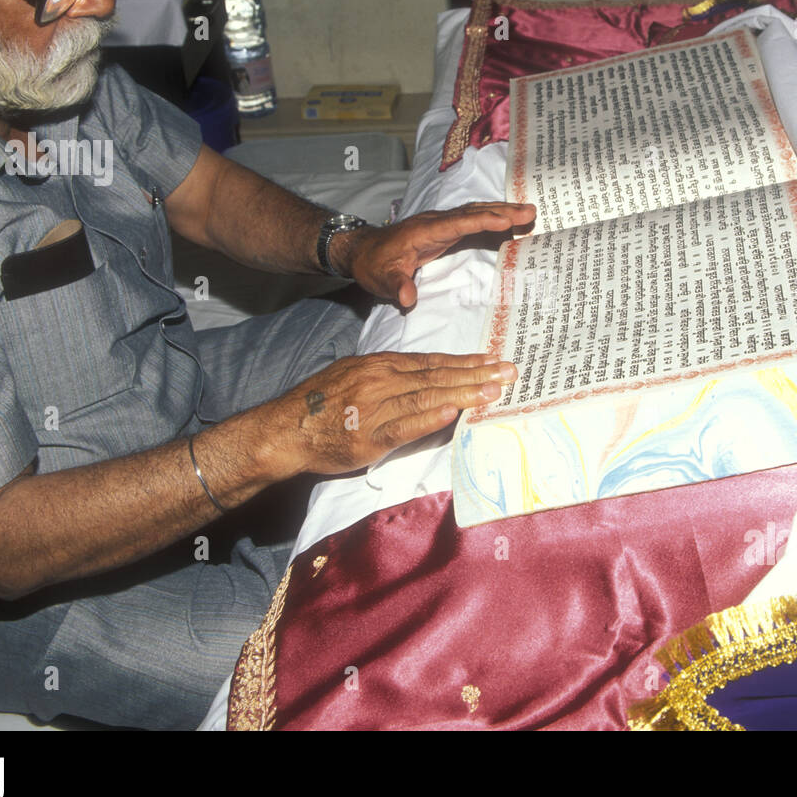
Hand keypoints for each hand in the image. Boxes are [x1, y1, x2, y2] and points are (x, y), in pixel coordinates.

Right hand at [260, 352, 517, 476]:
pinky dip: (429, 417)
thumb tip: (423, 378)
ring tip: (494, 391)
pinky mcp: (368, 435)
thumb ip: (388, 376)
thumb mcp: (353, 377)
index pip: (432, 362)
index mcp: (380, 366)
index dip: (465, 361)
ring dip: (464, 392)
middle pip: (437, 374)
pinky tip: (453, 412)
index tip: (493, 360)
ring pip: (427, 396)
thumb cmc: (320, 406)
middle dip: (477, 373)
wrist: (285, 430)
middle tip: (511, 372)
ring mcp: (375, 406)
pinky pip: (404, 425)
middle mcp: (381, 380)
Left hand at [333, 201, 535, 307]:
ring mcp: (440, 223)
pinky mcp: (443, 229)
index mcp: (423, 231)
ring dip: (501, 211)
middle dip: (502, 211)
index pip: (458, 223)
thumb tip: (408, 298)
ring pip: (474, 212)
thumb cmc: (372, 265)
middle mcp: (435, 222)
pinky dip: (492, 219)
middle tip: (531, 211)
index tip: (507, 219)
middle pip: (473, 212)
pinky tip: (508, 221)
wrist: (361, 251)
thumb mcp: (381, 279)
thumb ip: (396, 286)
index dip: (483, 220)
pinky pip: (471, 220)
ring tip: (529, 212)